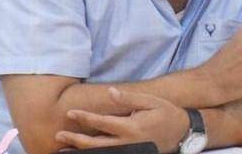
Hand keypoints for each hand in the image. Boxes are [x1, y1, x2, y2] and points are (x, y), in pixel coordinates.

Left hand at [56, 87, 189, 152]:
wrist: (183, 133)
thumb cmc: (166, 113)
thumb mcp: (150, 101)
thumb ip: (128, 98)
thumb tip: (110, 92)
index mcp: (132, 128)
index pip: (102, 124)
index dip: (85, 119)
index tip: (70, 114)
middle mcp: (128, 143)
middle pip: (96, 145)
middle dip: (75, 141)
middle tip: (58, 136)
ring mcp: (130, 152)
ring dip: (81, 152)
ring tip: (63, 150)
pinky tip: (83, 153)